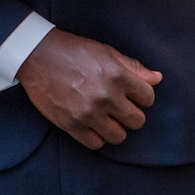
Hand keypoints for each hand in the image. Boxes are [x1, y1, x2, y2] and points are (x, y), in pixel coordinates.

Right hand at [15, 28, 162, 149]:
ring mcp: (88, 113)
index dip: (142, 97)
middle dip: (131, 114)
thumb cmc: (74, 51)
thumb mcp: (107, 52)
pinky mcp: (72, 125)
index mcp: (117, 76)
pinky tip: (93, 125)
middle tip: (120, 107)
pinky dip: (97, 137)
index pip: (148, 98)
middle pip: (137, 121)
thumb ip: (133, 67)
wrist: (38, 55)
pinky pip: (96, 144)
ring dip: (116, 128)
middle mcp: (106, 97)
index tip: (132, 95)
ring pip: (119, 136)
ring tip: (106, 117)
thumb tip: (157, 79)